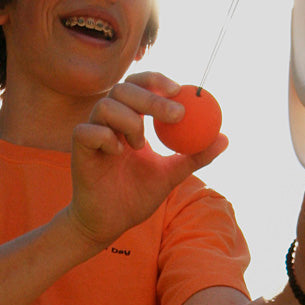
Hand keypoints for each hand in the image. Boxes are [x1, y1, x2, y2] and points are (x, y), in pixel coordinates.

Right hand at [67, 71, 226, 246]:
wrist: (109, 223)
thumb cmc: (136, 196)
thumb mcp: (171, 174)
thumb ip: (195, 156)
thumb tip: (225, 138)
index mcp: (131, 118)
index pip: (141, 85)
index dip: (156, 81)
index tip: (180, 90)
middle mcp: (109, 120)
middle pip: (124, 89)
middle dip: (151, 98)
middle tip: (176, 115)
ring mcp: (92, 132)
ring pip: (106, 105)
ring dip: (129, 121)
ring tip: (140, 146)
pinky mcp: (79, 148)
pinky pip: (87, 131)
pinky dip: (105, 138)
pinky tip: (117, 154)